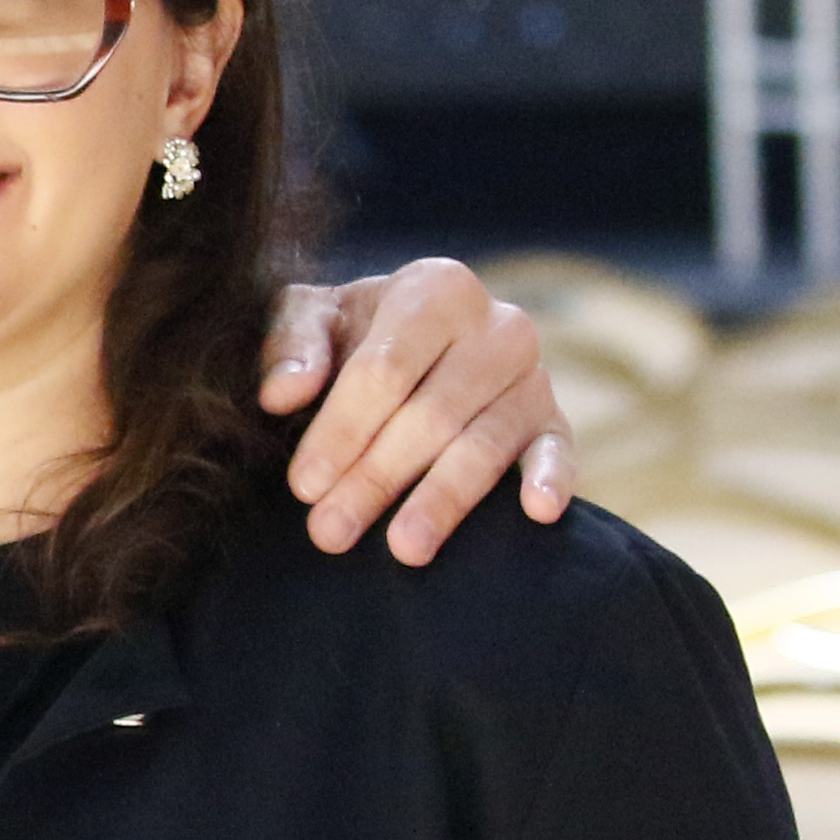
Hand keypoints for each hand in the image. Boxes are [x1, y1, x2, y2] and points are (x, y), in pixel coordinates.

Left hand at [261, 260, 577, 563]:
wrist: (413, 340)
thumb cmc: (352, 332)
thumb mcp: (310, 320)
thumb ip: (290, 347)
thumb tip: (280, 395)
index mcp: (436, 290)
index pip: (385, 368)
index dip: (342, 429)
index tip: (305, 485)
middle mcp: (496, 326)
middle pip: (431, 414)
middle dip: (376, 477)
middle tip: (330, 531)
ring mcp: (533, 374)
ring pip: (485, 444)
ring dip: (442, 500)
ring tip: (405, 549)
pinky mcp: (554, 420)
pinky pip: (559, 449)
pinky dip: (553, 478)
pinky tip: (537, 512)